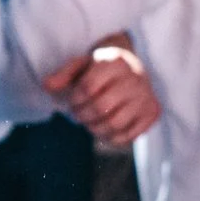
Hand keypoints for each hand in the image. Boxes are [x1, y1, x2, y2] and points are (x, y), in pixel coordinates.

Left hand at [45, 33, 160, 146]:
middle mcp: (136, 78)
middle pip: (101, 107)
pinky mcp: (153, 113)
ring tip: (89, 123)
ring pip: (114, 124)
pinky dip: (110, 138)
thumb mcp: (81, 65)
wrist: (133, 69)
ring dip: (94, 128)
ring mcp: (147, 97)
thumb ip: (63, 75)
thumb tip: (46, 86)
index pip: (88, 88)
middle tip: (78, 115)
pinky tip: (103, 129)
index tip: (72, 101)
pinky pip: (128, 136)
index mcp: (116, 62)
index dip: (74, 99)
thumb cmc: (101, 69)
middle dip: (82, 115)